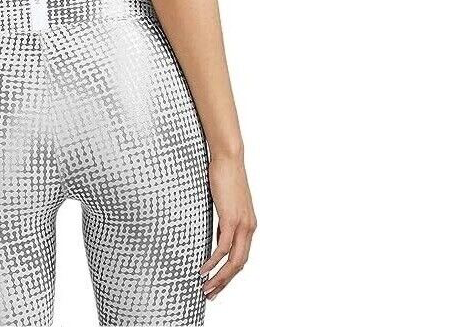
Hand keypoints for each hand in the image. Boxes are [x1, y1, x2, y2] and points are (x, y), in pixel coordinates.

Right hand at [199, 156, 256, 300]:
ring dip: (220, 277)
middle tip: (211, 294)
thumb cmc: (225, 177)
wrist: (229, 158)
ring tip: (206, 288)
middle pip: (240, 264)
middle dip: (225, 282)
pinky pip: (223, 247)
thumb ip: (224, 222)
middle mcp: (249, 228)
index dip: (230, 274)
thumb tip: (218, 235)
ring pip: (233, 261)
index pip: (242, 257)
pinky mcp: (232, 219)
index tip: (217, 284)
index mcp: (248, 226)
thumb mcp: (225, 205)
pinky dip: (213, 261)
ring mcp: (242, 224)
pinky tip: (203, 269)